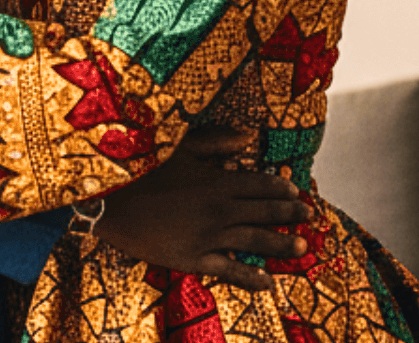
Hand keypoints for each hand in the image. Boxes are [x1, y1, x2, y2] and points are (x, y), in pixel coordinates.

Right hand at [93, 126, 312, 291]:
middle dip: (290, 214)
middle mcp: (219, 209)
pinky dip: (250, 277)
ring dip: (280, 244)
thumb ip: (217, 141)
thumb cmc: (142, 169)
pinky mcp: (192, 259)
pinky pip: (229, 270)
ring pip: (254, 241)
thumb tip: (250, 136)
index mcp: (217, 180)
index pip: (260, 184)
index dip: (281, 189)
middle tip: (309, 217)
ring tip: (301, 247)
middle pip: (264, 212)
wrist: (108, 201)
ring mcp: (208, 236)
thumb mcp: (180, 147)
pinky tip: (268, 282)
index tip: (296, 192)